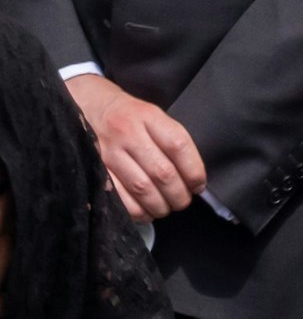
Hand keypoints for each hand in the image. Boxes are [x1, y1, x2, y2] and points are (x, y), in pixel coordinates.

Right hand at [65, 74, 205, 221]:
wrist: (87, 107)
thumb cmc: (128, 116)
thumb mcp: (152, 115)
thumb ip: (170, 140)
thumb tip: (192, 178)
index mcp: (148, 116)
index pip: (178, 145)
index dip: (193, 170)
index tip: (198, 185)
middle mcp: (127, 132)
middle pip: (162, 171)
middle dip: (178, 194)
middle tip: (183, 202)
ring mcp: (107, 152)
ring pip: (142, 187)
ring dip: (160, 205)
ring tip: (166, 208)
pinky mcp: (93, 169)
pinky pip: (118, 197)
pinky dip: (136, 211)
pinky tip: (145, 212)